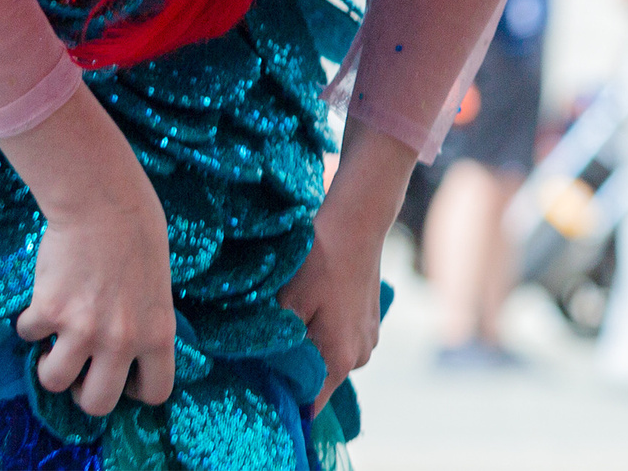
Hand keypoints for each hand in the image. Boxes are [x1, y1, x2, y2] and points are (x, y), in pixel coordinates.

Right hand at [0, 88, 174, 416]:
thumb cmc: (139, 239)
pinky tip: (47, 298)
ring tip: (58, 337)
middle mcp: (123, 339)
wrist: (107, 205)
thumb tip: (123, 356)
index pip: (155, 392)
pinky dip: (31, 321)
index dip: (133, 390)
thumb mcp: (158, 289)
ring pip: (54, 381)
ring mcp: (84, 329)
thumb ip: (143, 325)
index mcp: (158, 333)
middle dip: (84, 391)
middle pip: (96, 404)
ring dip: (51, 362)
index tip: (121, 376)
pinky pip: (27, 337)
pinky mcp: (50, 313)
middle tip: (82, 367)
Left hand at [277, 185, 386, 411]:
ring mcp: (369, 338)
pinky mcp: (370, 322)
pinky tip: (312, 307)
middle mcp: (360, 356)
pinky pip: (341, 341)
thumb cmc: (319, 262)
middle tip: (265, 348)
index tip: (258, 389)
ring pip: (328, 360)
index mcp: (339, 360)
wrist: (358, 221)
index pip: (307, 406)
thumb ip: (274, 350)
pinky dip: (324, 333)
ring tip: (291, 320)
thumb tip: (258, 379)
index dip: (281, 402)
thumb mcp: (285, 305)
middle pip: (317, 383)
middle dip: (292, 372)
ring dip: (309, 349)